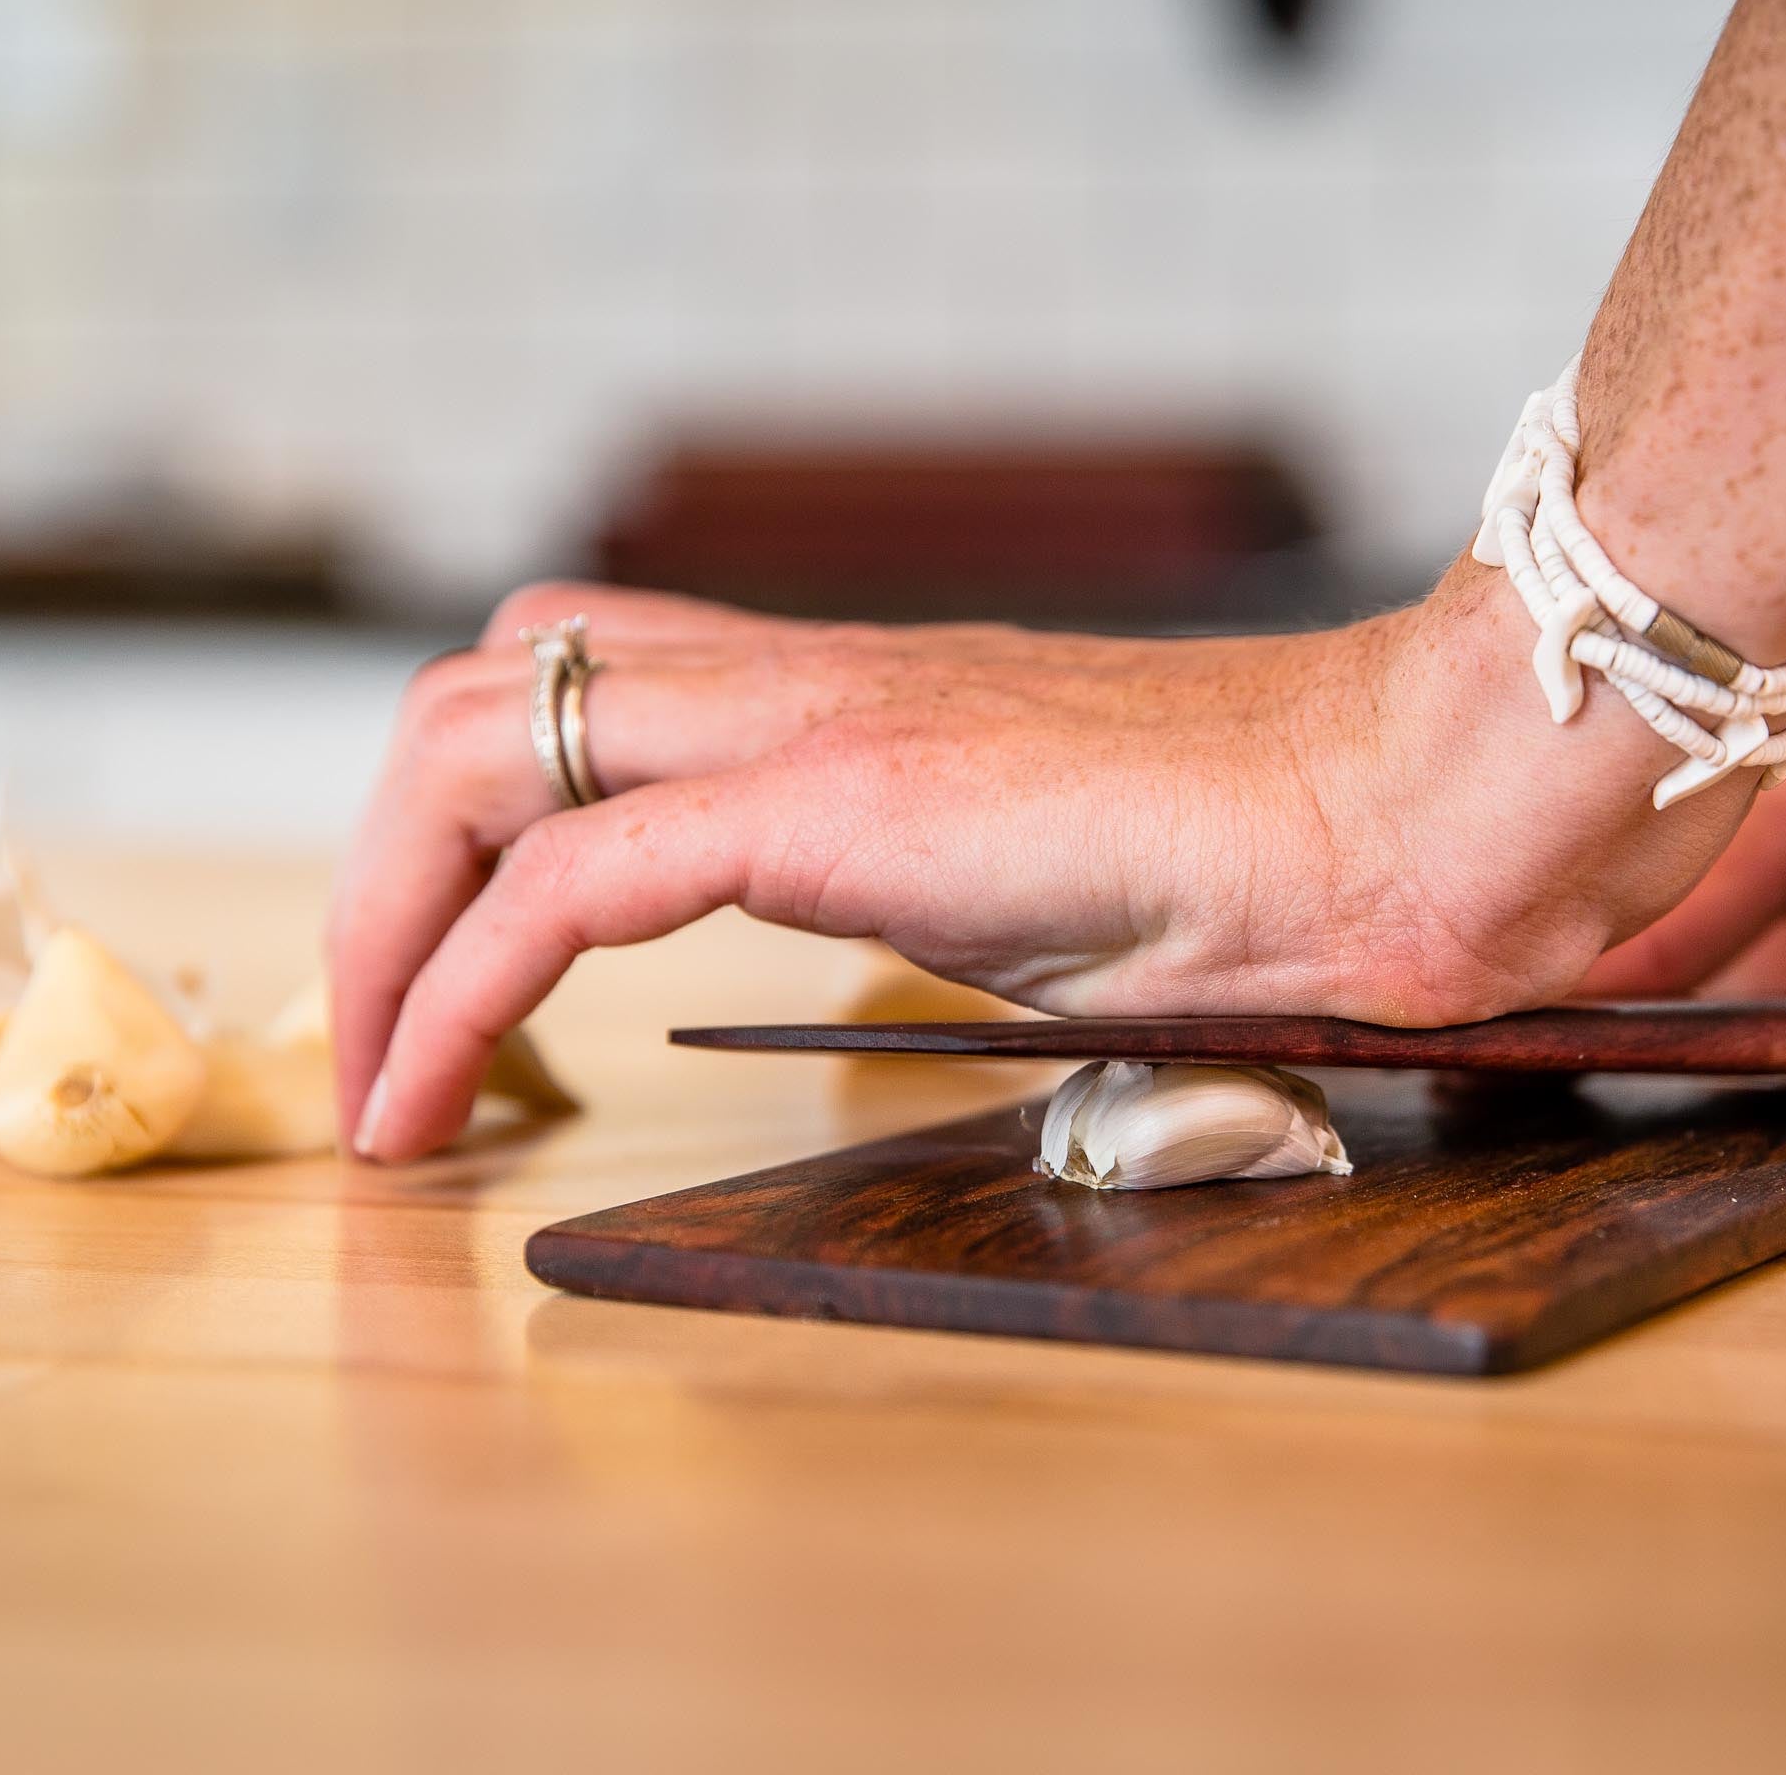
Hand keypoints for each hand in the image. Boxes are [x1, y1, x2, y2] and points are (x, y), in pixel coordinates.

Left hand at [327, 570, 1759, 1160]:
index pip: (586, 683)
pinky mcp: (842, 799)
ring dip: (382, 908)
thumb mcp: (1054, 887)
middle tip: (374, 1037)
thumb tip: (922, 990)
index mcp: (852, 702)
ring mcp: (817, 723)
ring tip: (382, 1077)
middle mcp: (806, 685)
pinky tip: (432, 1104)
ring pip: (486, 735)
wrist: (1410, 809)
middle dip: (381, 860)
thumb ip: (949, 902)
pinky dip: (457, 986)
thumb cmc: (1281, 871)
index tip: (442, 995)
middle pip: (490, 681)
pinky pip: (570, 878)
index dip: (468, 824)